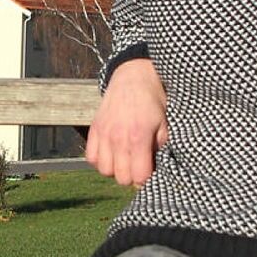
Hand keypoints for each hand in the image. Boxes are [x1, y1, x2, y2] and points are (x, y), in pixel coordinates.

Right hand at [88, 56, 167, 185]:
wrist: (134, 77)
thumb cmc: (153, 101)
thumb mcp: (165, 124)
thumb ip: (160, 148)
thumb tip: (155, 169)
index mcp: (139, 137)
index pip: (139, 176)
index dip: (146, 179)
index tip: (150, 173)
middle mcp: (118, 137)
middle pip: (121, 177)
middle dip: (132, 176)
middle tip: (139, 166)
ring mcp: (103, 133)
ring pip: (104, 170)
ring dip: (115, 169)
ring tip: (125, 160)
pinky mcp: (94, 129)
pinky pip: (91, 158)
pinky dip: (100, 160)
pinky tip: (112, 153)